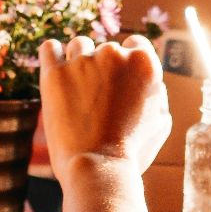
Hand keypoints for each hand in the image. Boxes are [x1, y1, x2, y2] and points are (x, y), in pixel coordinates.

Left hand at [39, 35, 171, 174]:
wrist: (98, 167)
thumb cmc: (132, 150)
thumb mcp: (160, 122)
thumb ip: (157, 92)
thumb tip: (150, 79)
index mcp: (144, 62)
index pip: (136, 44)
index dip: (129, 64)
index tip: (121, 82)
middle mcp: (114, 54)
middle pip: (107, 49)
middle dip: (105, 69)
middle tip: (101, 101)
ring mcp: (82, 61)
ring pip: (79, 46)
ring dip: (79, 61)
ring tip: (78, 91)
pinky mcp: (54, 72)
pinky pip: (50, 47)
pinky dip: (53, 55)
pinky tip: (57, 70)